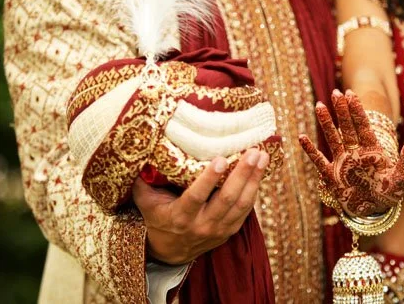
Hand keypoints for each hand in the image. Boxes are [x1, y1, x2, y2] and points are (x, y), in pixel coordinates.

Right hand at [133, 149, 268, 264]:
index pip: (196, 196)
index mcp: (180, 216)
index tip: (221, 159)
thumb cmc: (157, 218)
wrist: (170, 252)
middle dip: (242, 174)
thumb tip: (140, 150)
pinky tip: (260, 172)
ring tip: (262, 157)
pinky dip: (254, 190)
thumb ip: (143, 180)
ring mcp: (219, 230)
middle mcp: (202, 225)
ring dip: (254, 179)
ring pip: (241, 204)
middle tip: (253, 152)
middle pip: (227, 199)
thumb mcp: (146, 202)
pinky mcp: (230, 231)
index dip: (209, 179)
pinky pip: (246, 210)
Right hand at [299, 90, 403, 216]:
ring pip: (333, 138)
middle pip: (347, 127)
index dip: (357, 110)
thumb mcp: (400, 177)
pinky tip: (301, 138)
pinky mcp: (331, 175)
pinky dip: (310, 150)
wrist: (373, 210)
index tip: (351, 94)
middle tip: (335, 92)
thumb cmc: (388, 192)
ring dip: (326, 123)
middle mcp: (355, 152)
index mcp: (371, 150)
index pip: (363, 126)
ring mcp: (342, 162)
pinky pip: (319, 160)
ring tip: (319, 106)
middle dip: (342, 110)